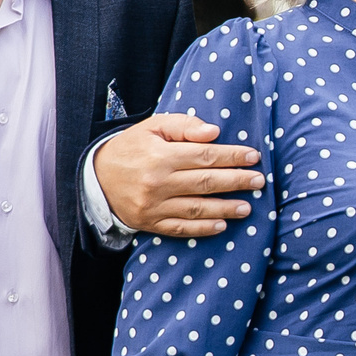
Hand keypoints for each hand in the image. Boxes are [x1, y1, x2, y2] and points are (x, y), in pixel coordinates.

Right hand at [98, 114, 263, 237]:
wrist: (96, 177)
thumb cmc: (132, 147)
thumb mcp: (153, 127)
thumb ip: (184, 126)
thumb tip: (214, 132)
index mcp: (160, 156)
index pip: (204, 156)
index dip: (232, 157)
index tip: (253, 157)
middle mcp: (157, 182)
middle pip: (205, 183)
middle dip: (236, 182)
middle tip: (259, 181)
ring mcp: (153, 205)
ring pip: (196, 209)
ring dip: (225, 209)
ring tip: (248, 207)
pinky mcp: (149, 222)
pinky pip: (180, 228)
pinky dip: (202, 229)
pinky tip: (222, 225)